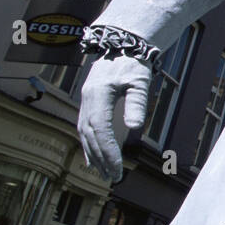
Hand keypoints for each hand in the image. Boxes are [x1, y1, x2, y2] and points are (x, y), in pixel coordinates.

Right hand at [78, 55, 152, 182]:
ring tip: (105, 174)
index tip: (117, 167)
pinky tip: (94, 162)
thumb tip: (135, 126)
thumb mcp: (139, 81)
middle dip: (101, 158)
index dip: (107, 150)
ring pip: (85, 134)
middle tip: (113, 177)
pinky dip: (89, 146)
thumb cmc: (133, 64)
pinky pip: (85, 130)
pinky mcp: (89, 105)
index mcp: (98, 95)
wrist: (122, 47)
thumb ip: (137, 103)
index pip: (100, 128)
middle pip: (90, 135)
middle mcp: (87, 101)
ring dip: (94, 155)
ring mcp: (85, 103)